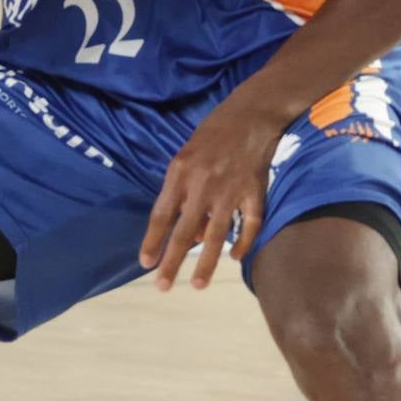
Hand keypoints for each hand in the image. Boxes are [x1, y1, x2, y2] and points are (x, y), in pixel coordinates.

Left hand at [138, 94, 288, 292]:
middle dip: (172, 262)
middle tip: (162, 286)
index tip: (145, 263)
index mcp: (180, 173)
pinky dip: (243, 243)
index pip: (161, 215)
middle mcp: (202, 184)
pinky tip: (235, 257)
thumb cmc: (213, 134)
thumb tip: (188, 233)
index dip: (152, 241)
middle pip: (183, 232)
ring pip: (215, 235)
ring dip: (205, 263)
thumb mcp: (187, 156)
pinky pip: (249, 225)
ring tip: (198, 285)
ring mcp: (230, 190)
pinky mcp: (254, 191)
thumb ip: (182, 191)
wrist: (252, 113)